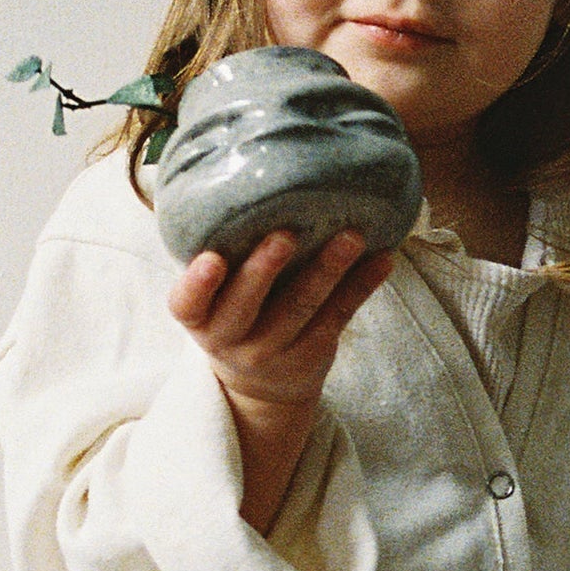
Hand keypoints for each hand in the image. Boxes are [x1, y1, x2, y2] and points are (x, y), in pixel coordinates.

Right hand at [168, 228, 393, 530]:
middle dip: (264, 270)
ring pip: (300, 308)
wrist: (262, 389)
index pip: (187, 304)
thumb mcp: (214, 300)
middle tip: (285, 235)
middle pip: (245, 306)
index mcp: (200, 318)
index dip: (197, 284)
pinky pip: (338, 315)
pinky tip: (382, 259)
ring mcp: (273, 350)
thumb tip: (253, 181)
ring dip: (327, 270)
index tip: (211, 260)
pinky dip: (361, 285)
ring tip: (351, 237)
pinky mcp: (313, 352)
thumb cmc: (236, 317)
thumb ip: (226, 258)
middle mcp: (231, 339)